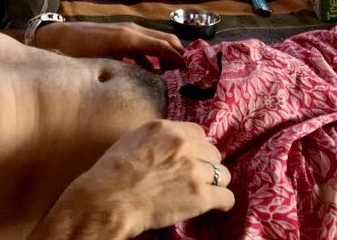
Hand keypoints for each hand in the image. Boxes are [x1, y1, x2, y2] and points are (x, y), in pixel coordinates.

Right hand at [32, 120, 233, 238]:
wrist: (110, 198)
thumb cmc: (111, 172)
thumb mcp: (132, 140)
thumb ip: (157, 139)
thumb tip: (171, 144)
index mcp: (166, 129)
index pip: (199, 133)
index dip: (197, 148)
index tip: (192, 159)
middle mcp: (184, 144)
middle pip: (214, 154)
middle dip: (207, 166)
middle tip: (195, 180)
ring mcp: (194, 170)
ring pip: (223, 175)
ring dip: (214, 184)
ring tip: (202, 195)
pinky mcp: (200, 196)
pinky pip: (226, 198)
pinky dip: (221, 203)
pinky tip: (213, 207)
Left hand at [35, 21, 184, 69]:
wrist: (56, 37)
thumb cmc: (77, 51)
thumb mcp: (104, 62)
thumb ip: (129, 70)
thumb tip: (154, 81)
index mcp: (129, 37)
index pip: (165, 46)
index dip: (181, 58)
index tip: (195, 73)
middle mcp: (131, 31)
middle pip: (165, 40)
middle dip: (179, 54)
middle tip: (191, 74)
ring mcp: (125, 31)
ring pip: (154, 43)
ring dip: (166, 56)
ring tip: (176, 77)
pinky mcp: (119, 37)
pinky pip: (142, 46)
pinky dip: (151, 57)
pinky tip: (151, 74)